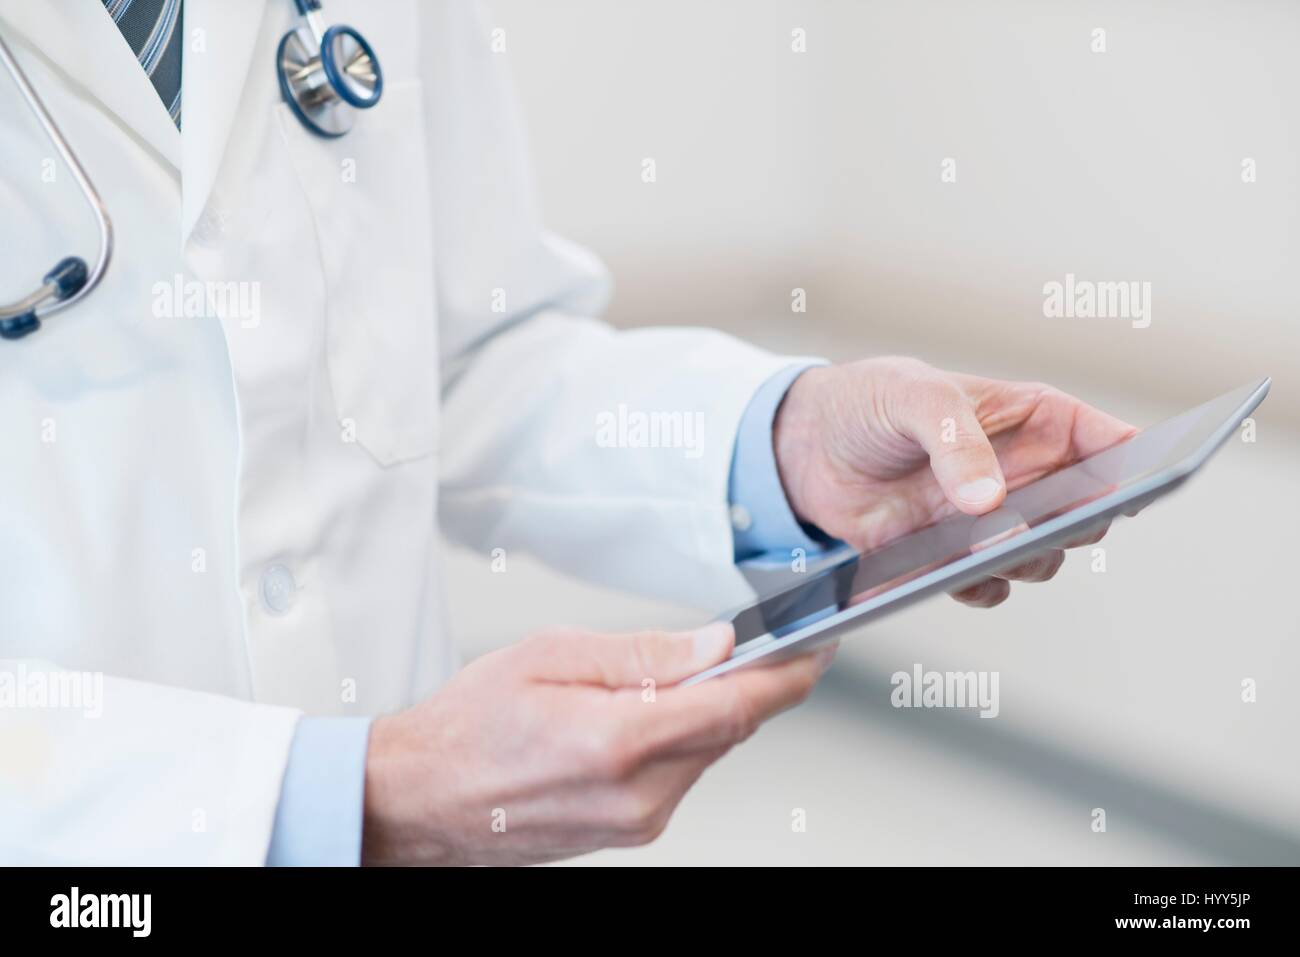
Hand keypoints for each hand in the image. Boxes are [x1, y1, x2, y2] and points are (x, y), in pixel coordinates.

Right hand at [361, 623, 835, 864]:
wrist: (422, 798)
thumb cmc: (469, 725)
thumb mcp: (551, 655)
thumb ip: (643, 652)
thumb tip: (715, 644)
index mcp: (619, 742)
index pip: (737, 707)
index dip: (789, 674)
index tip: (817, 647)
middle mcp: (639, 795)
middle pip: (731, 729)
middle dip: (744, 682)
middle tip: (737, 643)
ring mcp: (638, 821)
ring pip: (709, 750)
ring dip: (704, 710)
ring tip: (653, 680)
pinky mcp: (633, 831)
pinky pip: (682, 773)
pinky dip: (681, 737)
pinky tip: (642, 715)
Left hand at [772, 357, 1136, 606]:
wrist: (801, 447)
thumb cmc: (867, 401)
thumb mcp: (912, 396)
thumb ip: (955, 440)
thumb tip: (990, 501)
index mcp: (1036, 420)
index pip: (1111, 443)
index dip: (1138, 466)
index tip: (1138, 484)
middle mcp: (1026, 477)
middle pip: (1089, 514)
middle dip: (1078, 523)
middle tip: (1053, 523)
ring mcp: (992, 522)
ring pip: (1043, 560)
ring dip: (1024, 560)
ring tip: (990, 548)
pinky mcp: (951, 558)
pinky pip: (986, 587)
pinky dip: (973, 586)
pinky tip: (944, 572)